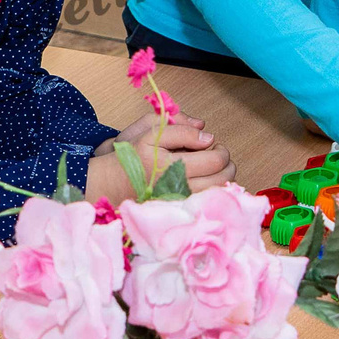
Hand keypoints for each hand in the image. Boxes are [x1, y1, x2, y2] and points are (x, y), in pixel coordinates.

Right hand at [87, 109, 233, 202]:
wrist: (111, 182)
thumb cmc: (131, 155)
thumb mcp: (150, 132)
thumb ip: (181, 129)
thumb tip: (207, 135)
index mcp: (174, 166)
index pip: (215, 160)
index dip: (221, 150)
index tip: (214, 144)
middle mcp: (180, 187)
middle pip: (222, 179)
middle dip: (227, 165)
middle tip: (218, 155)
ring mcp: (181, 201)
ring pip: (217, 193)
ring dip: (222, 178)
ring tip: (212, 168)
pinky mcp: (177, 210)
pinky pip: (205, 202)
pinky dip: (212, 191)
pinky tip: (204, 182)